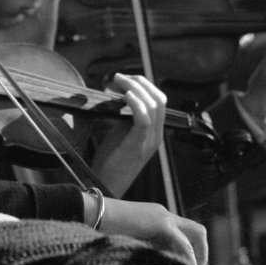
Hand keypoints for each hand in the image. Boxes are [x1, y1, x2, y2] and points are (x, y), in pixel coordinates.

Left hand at [91, 74, 165, 196]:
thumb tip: (119, 96)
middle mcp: (156, 136)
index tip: (124, 79)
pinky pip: (144, 119)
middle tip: (118, 77)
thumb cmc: (110, 162)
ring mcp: (149, 141)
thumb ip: (125, 118)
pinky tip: (124, 96)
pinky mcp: (137, 146)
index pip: (159, 100)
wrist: (106, 187)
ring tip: (116, 82)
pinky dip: (135, 103)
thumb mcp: (121, 134)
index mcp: (154, 132)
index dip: (143, 84)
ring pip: (153, 105)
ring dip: (134, 88)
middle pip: (159, 99)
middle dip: (140, 82)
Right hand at [91, 196, 207, 264]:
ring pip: (194, 234)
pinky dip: (189, 258)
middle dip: (202, 252)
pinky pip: (183, 243)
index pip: (184, 232)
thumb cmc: (104, 229)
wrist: (94, 213)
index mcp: (156, 217)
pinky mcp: (161, 224)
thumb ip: (149, 246)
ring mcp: (163, 216)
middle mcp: (164, 214)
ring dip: (198, 256)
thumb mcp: (132, 239)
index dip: (191, 250)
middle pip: (197, 230)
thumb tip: (161, 262)